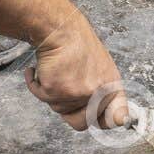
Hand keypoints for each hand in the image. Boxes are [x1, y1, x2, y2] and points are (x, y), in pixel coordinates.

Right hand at [24, 9, 128, 130]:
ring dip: (53, 94)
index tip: (96, 119)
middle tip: (65, 91)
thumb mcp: (102, 71)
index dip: (104, 122)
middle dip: (69, 111)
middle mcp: (97, 93)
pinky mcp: (56, 90)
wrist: (62, 29)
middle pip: (81, 123)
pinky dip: (35, 85)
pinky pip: (41, 97)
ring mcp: (77, 94)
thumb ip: (104, 95)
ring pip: (58, 110)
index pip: (115, 118)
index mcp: (112, 88)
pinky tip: (39, 70)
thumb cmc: (79, 47)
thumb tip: (118, 120)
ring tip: (57, 71)